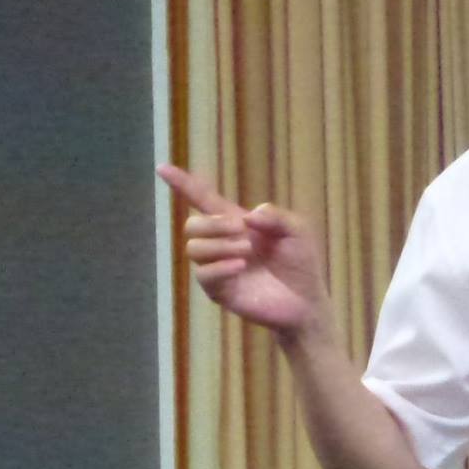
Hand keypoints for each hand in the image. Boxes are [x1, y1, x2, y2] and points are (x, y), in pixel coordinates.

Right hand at [158, 164, 326, 335]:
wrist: (306, 301)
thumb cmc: (300, 263)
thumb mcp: (297, 230)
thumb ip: (276, 216)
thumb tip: (247, 216)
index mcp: (236, 223)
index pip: (203, 199)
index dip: (183, 183)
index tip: (162, 167)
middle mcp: (222, 244)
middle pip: (192, 225)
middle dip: (212, 224)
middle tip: (241, 231)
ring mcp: (218, 268)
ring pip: (194, 249)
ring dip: (219, 245)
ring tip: (246, 253)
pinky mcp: (220, 291)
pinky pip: (204, 275)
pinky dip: (220, 267)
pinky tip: (240, 267)